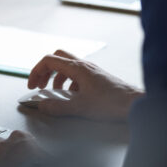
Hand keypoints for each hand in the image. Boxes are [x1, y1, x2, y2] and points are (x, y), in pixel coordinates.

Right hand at [27, 49, 142, 120]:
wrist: (135, 103)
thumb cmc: (113, 103)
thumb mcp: (81, 108)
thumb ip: (58, 108)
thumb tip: (42, 106)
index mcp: (78, 68)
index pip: (49, 60)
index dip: (36, 71)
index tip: (32, 85)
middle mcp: (84, 65)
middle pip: (57, 58)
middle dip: (45, 71)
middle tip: (40, 84)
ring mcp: (91, 70)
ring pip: (67, 66)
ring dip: (56, 77)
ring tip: (54, 93)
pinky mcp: (97, 77)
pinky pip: (77, 74)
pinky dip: (68, 82)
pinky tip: (72, 96)